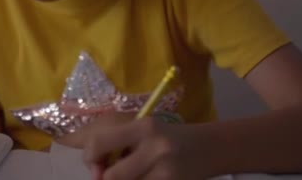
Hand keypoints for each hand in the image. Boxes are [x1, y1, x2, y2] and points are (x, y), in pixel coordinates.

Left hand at [82, 118, 212, 179]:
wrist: (212, 147)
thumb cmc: (169, 138)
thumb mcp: (144, 130)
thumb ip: (116, 143)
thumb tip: (92, 168)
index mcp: (142, 126)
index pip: (98, 142)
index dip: (89, 157)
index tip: (94, 163)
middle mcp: (154, 146)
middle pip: (111, 176)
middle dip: (106, 179)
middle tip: (110, 176)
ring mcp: (166, 169)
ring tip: (134, 174)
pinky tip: (147, 178)